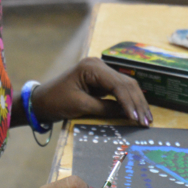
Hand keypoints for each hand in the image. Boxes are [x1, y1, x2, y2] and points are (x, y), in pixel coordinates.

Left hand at [33, 57, 152, 125]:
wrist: (40, 101)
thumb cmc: (56, 101)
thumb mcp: (81, 106)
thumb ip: (105, 109)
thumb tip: (129, 115)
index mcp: (91, 67)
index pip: (118, 84)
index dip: (130, 102)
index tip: (137, 119)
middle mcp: (98, 65)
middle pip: (126, 83)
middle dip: (137, 103)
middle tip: (147, 122)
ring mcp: (100, 72)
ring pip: (126, 86)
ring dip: (136, 103)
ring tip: (146, 120)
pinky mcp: (100, 81)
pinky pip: (119, 90)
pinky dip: (128, 102)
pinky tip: (136, 113)